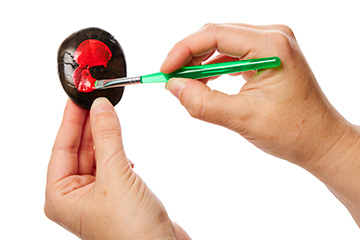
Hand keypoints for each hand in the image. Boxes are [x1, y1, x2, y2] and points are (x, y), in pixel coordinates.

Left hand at [45, 98, 189, 239]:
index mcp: (61, 197)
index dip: (69, 121)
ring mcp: (98, 195)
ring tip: (108, 113)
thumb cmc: (131, 231)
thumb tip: (100, 109)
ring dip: (104, 136)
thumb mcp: (115, 176)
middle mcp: (76, 197)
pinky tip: (119, 139)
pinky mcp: (117, 194)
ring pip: (97, 156)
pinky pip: (112, 164)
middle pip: (79, 150)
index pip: (61, 149)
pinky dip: (116, 150)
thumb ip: (107, 138)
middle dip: (88, 125)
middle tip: (95, 100)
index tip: (76, 99)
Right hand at [162, 23, 359, 225]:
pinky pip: (231, 53)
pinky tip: (204, 81)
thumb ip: (203, 103)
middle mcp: (272, 37)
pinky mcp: (266, 55)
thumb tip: (173, 86)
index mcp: (271, 46)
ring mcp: (271, 45)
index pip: (215, 34)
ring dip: (200, 62)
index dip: (183, 50)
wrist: (319, 141)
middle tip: (170, 79)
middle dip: (189, 56)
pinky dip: (213, 66)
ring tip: (185, 83)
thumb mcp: (242, 119)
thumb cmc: (293, 131)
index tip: (165, 71)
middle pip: (216, 34)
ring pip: (221, 43)